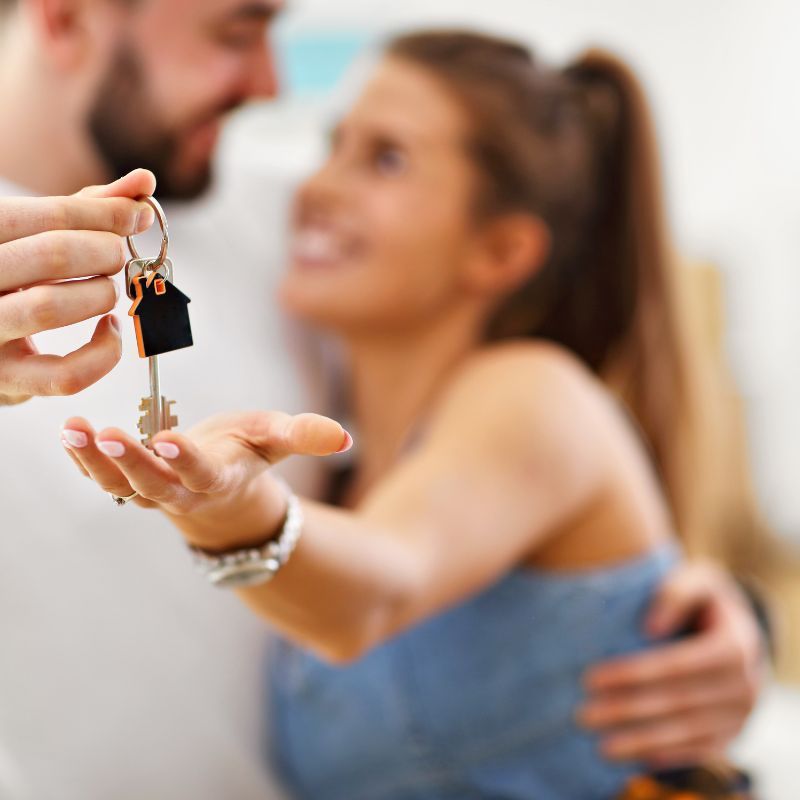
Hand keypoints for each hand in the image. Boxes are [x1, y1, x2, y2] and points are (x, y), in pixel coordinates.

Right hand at [0, 169, 156, 404]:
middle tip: (117, 256)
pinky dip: (103, 353)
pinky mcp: (9, 380)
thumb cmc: (19, 278)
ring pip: (49, 308)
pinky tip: (110, 331)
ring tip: (108, 290)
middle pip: (51, 255)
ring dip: (100, 295)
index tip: (140, 215)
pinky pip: (65, 375)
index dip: (105, 213)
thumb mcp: (43, 234)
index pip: (45, 214)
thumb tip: (144, 181)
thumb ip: (89, 208)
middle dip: (105, 252)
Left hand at [60, 411, 351, 547]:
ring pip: (120, 485)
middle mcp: (182, 491)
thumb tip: (346, 437)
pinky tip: (67, 435)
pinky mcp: (132, 485)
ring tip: (72, 430)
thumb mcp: (277, 439)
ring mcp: (153, 492)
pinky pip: (104, 478)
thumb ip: (306, 435)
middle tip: (104, 436)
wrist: (223, 489)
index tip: (165, 439)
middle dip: (129, 463)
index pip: (202, 473)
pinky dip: (83, 460)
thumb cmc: (249, 455)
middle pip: (153, 485)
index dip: (185, 460)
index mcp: (219, 478)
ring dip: (94, 461)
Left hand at [578, 560, 764, 767]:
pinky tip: (633, 758)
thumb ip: (674, 593)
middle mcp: (744, 685)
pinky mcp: (732, 734)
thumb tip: (648, 628)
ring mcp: (741, 715)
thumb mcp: (695, 579)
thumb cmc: (703, 599)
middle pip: (677, 702)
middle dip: (627, 710)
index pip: (677, 664)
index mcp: (734, 645)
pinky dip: (666, 756)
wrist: (736, 629)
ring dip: (641, 741)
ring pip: (686, 733)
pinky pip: (699, 751)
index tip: (590, 678)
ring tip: (600, 746)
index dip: (633, 673)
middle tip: (582, 716)